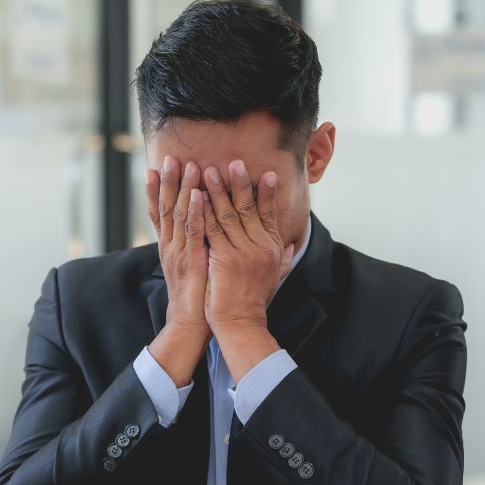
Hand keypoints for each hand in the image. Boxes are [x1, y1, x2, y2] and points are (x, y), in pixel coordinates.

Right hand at [144, 156, 210, 385]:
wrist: (190, 325)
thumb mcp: (192, 267)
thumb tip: (201, 232)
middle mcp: (169, 246)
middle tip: (169, 157)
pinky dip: (194, 212)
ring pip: (177, 215)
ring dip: (182, 188)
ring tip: (187, 165)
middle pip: (165, 207)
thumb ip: (195, 248)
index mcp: (169, 247)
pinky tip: (197, 195)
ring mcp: (178, 252)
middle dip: (167, 181)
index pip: (159, 213)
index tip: (155, 168)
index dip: (157, 191)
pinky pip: (192, 232)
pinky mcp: (191, 260)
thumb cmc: (196, 297)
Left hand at [201, 161, 292, 380]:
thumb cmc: (253, 300)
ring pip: (228, 214)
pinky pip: (210, 229)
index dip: (268, 193)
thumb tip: (288, 246)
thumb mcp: (273, 277)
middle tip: (234, 162)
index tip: (267, 173)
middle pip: (249, 208)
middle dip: (240, 183)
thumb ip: (280, 259)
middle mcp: (259, 246)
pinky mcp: (222, 258)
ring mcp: (241, 252)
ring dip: (217, 190)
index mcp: (271, 248)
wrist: (240, 322)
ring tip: (208, 171)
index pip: (270, 214)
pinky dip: (202, 211)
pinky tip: (195, 196)